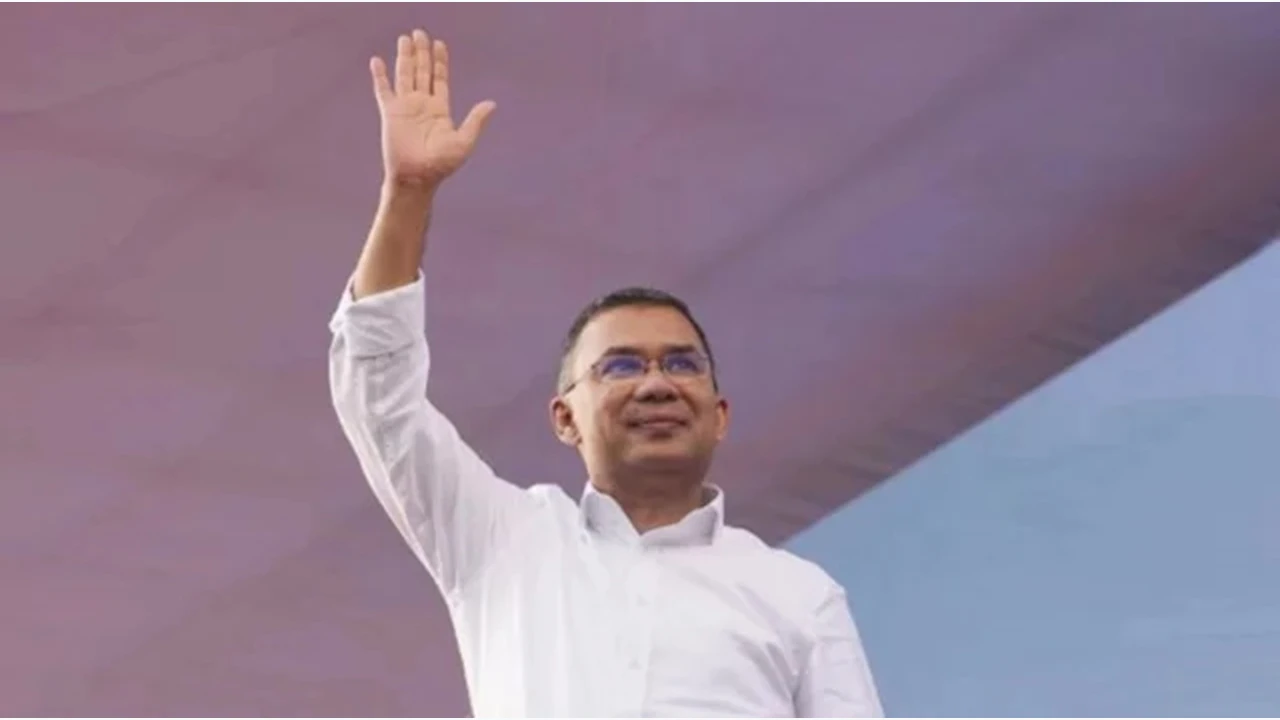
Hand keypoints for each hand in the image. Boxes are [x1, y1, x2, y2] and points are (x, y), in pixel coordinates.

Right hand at [370, 29, 495, 189]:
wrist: (417, 177)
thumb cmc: (441, 164)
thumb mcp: (464, 141)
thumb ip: (475, 121)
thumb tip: (492, 104)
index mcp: (439, 109)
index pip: (439, 78)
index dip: (440, 61)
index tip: (439, 44)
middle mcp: (422, 104)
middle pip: (422, 71)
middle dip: (422, 53)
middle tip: (420, 33)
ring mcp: (405, 107)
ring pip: (405, 75)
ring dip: (405, 57)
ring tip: (405, 38)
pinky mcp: (390, 113)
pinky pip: (383, 90)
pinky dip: (380, 76)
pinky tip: (377, 61)